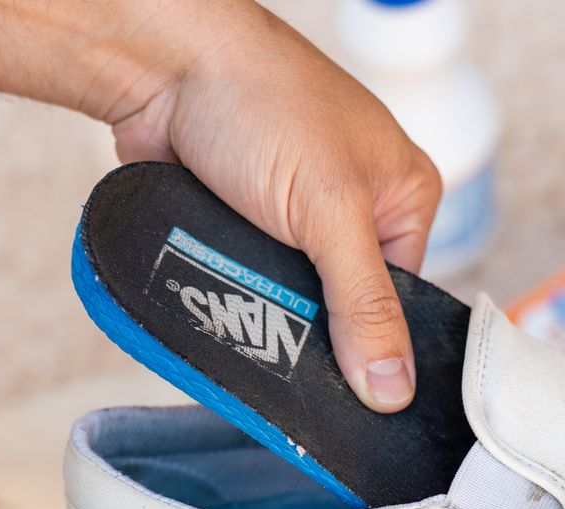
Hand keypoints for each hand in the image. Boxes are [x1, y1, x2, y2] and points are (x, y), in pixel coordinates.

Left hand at [110, 3, 440, 411]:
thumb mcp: (329, 213)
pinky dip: (233, 293)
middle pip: (344, 306)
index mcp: (404, 195)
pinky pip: (247, 281)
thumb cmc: (258, 99)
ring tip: (246, 317)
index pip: (403, 300)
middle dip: (311, 326)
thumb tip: (393, 388)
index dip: (373, 342)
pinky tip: (219, 302)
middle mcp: (356, 206)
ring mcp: (295, 215)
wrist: (160, 65)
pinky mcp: (243, 223)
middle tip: (285, 344)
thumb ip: (363, 305)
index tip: (347, 385)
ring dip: (266, 311)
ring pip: (290, 298)